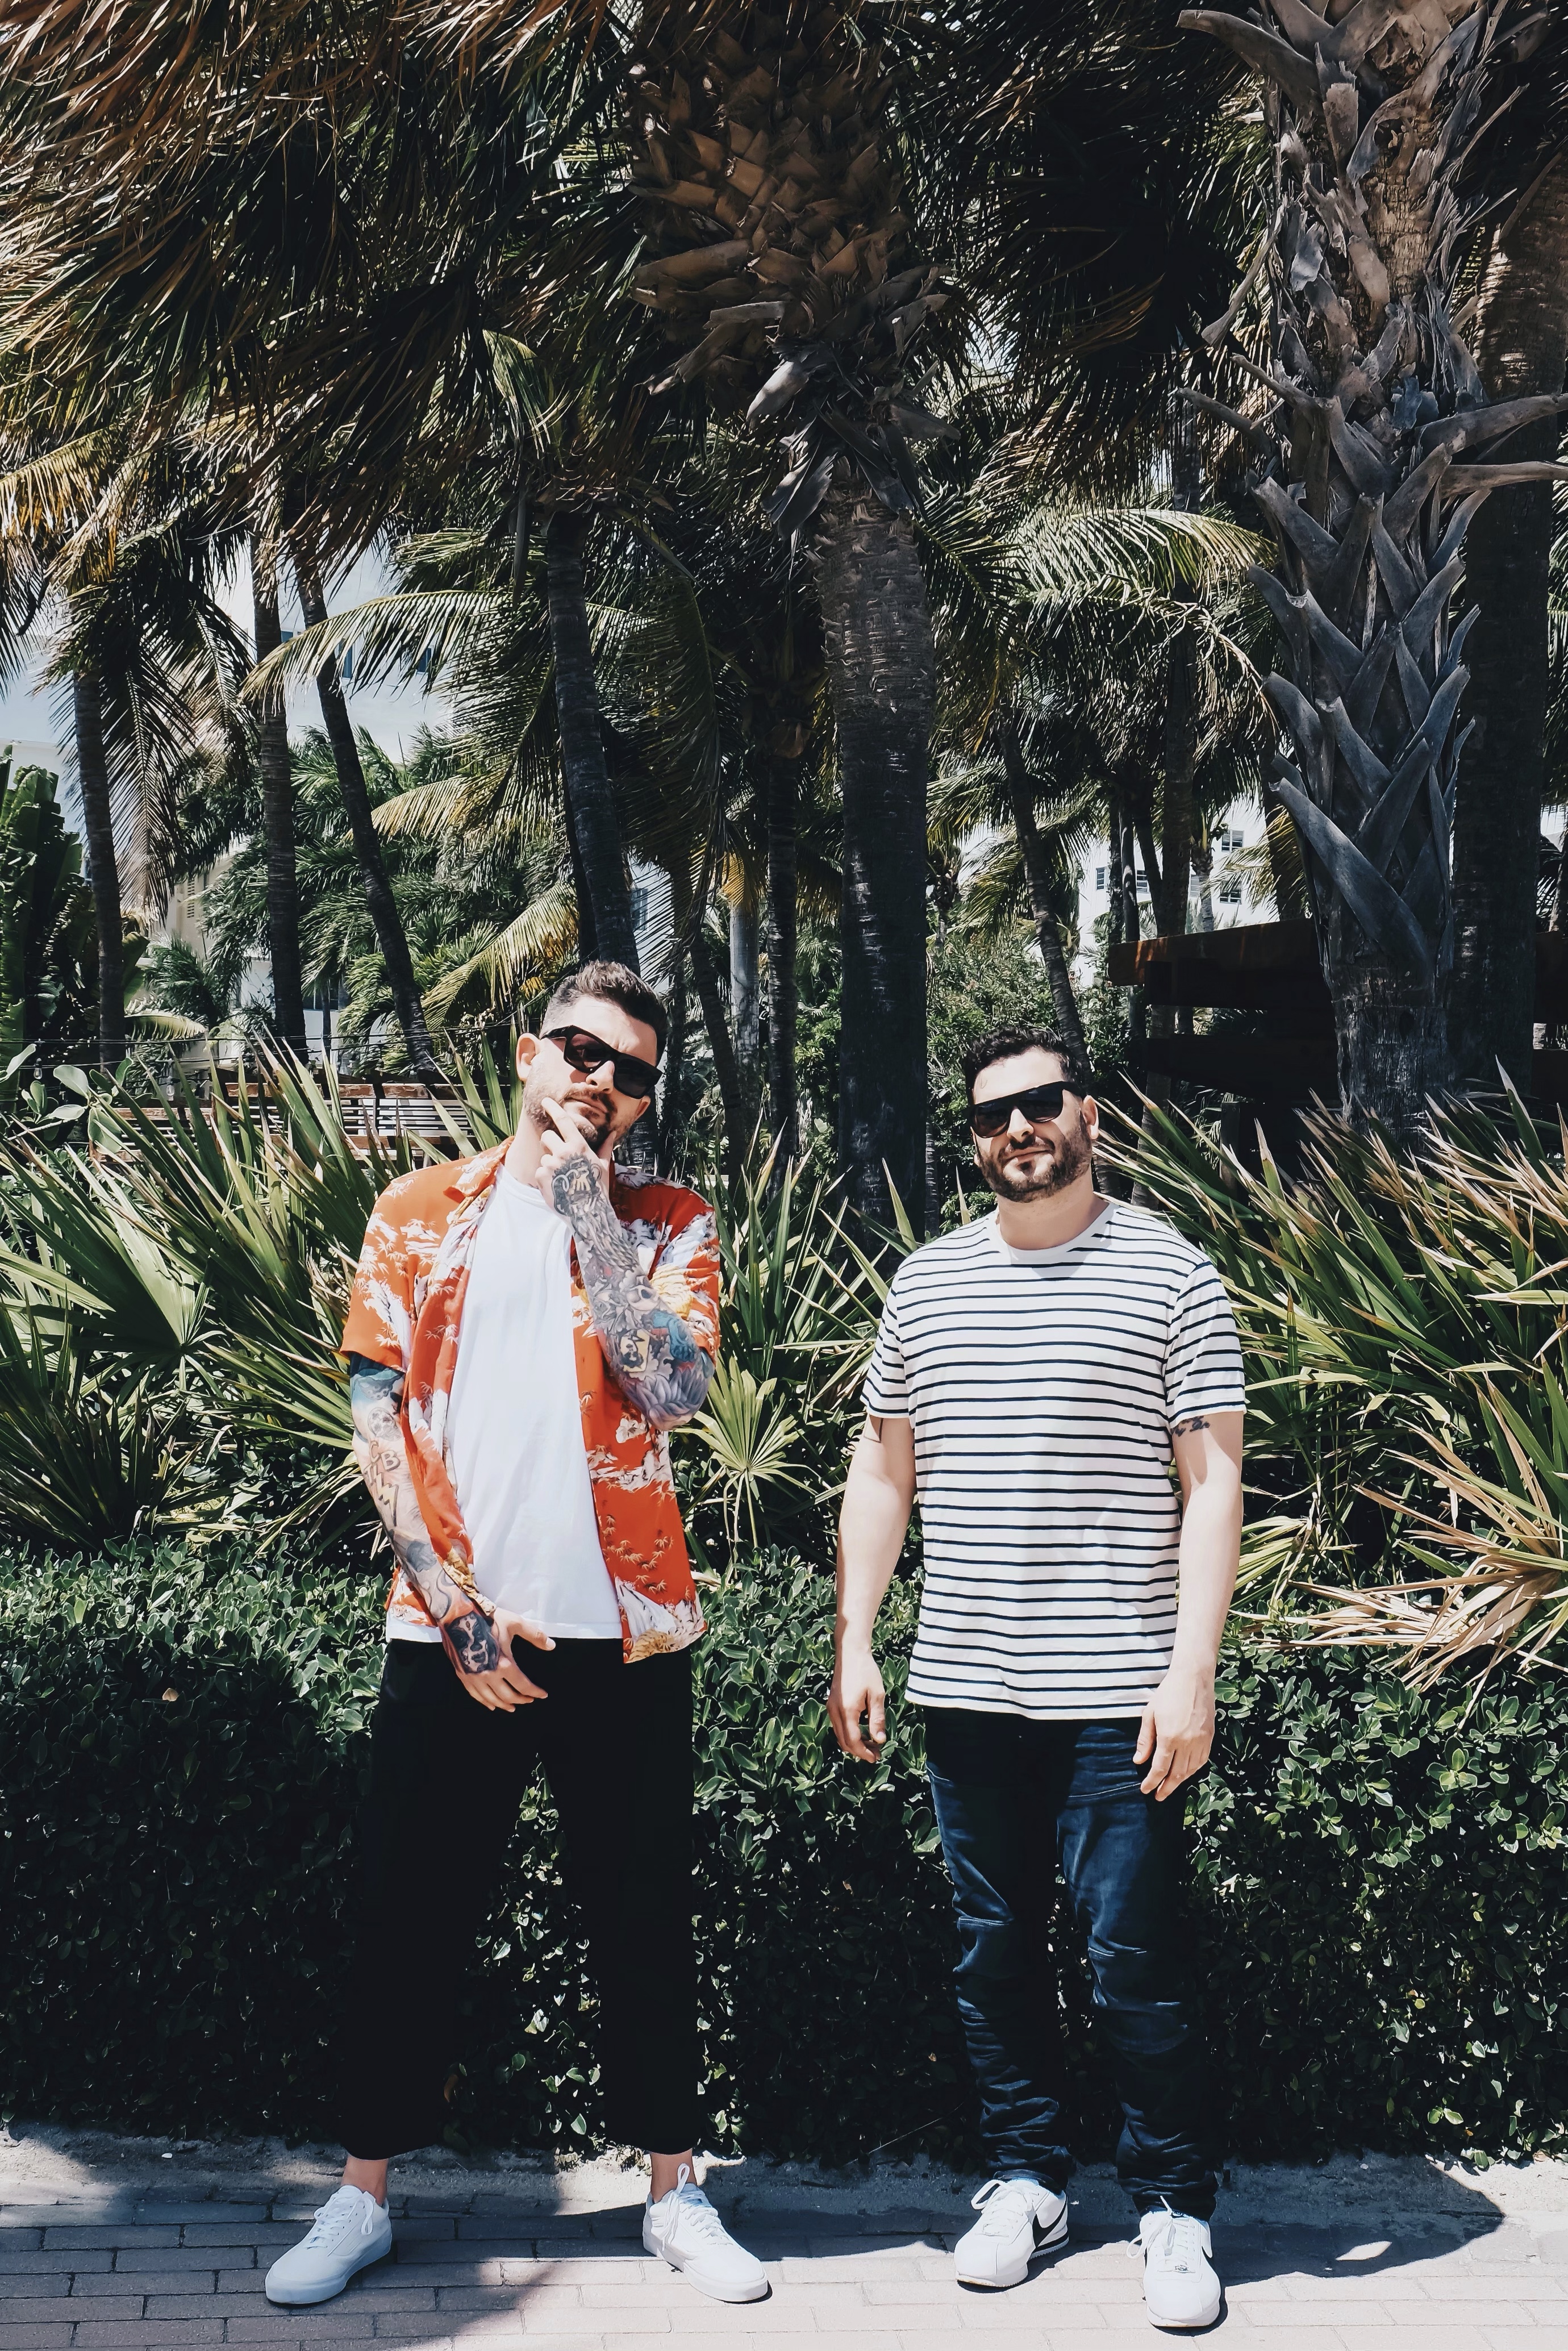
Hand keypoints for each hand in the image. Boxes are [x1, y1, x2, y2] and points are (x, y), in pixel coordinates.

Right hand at [444, 1606, 553, 1710]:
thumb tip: (550, 1645)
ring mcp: (473, 1677)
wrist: (457, 1615)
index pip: (523, 1685)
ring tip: (512, 1707)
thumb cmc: (486, 1618)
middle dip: (521, 1700)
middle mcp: (488, 1674)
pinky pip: (475, 1695)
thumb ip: (535, 1636)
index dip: (534, 1692)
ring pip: (491, 1699)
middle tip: (529, 1700)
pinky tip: (490, 1704)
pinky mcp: (462, 1675)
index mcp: (503, 1663)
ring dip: (503, 1705)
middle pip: (508, 1696)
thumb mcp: (515, 1623)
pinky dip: (485, 1702)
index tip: (542, 1694)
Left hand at [536, 1097, 612, 1203]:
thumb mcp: (603, 1165)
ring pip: (544, 1157)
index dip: (553, 1108)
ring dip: (550, 1165)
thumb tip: (613, 1132)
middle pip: (547, 1137)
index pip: (563, 1121)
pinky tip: (557, 1186)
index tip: (545, 1101)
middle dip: (549, 1144)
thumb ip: (605, 1146)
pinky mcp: (541, 1176)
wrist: (587, 1212)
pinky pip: (540, 1171)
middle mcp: (563, 1152)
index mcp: (578, 1146)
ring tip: (562, 1178)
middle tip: (558, 1156)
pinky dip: (546, 1178)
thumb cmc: (597, 1188)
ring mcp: (551, 1164)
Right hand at [829, 1642, 886, 1762]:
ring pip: (839, 1735)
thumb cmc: (866, 1671)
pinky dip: (848, 1733)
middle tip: (876, 1752)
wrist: (850, 1652)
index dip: (864, 1753)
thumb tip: (879, 1740)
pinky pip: (838, 1726)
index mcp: (847, 1710)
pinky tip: (861, 1731)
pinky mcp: (831, 1704)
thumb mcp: (877, 1695)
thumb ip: (877, 1719)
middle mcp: (835, 1711)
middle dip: (859, 1751)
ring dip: (854, 1743)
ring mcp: (831, 1707)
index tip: (876, 1757)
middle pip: (844, 1742)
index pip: (853, 1741)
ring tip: (871, 1743)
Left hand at [1134, 1660, 1215, 1799]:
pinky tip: (1186, 1774)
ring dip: (1179, 1782)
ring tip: (1169, 1787)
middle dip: (1166, 1788)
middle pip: (1176, 1774)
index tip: (1145, 1790)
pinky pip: (1201, 1761)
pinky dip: (1192, 1771)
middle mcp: (1187, 1743)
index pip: (1159, 1768)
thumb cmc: (1168, 1693)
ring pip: (1190, 1770)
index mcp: (1169, 1737)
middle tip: (1158, 1796)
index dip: (1152, 1782)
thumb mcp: (1150, 1714)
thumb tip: (1138, 1761)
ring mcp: (1201, 1741)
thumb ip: (1145, 1740)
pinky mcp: (1210, 1738)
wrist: (1193, 1678)